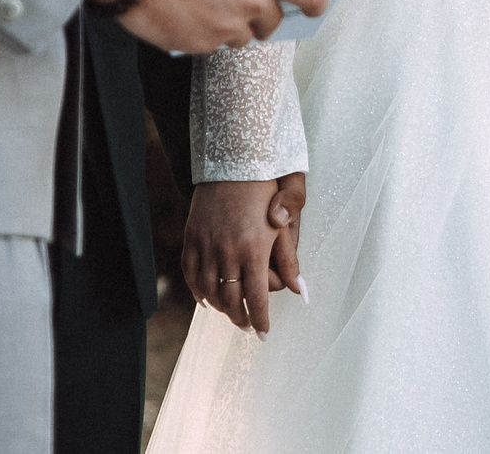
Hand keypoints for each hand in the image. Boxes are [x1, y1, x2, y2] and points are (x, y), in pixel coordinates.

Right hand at [94, 0, 330, 53]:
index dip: (314, 5)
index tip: (309, 9)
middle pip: (273, 23)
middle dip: (258, 14)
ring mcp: (229, 26)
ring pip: (242, 37)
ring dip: (228, 25)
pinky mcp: (202, 45)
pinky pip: (212, 45)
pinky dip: (201, 33)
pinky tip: (181, 10)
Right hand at [183, 174, 306, 333]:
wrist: (234, 154)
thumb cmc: (268, 182)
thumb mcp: (289, 215)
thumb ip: (291, 256)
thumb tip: (300, 291)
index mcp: (254, 248)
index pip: (256, 298)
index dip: (260, 321)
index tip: (264, 335)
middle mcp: (227, 250)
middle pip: (231, 300)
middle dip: (240, 319)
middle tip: (249, 327)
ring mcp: (206, 243)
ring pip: (208, 290)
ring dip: (219, 308)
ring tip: (230, 313)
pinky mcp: (191, 235)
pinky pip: (189, 272)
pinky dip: (196, 289)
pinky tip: (205, 298)